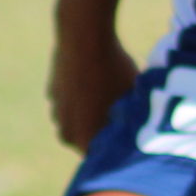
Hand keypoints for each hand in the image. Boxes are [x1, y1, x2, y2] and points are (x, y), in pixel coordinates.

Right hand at [48, 26, 138, 151]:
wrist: (84, 38)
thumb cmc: (116, 72)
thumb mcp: (133, 102)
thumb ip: (133, 124)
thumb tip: (143, 133)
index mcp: (85, 142)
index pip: (107, 156)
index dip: (122, 145)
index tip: (137, 133)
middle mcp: (66, 133)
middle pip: (92, 139)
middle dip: (105, 130)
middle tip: (125, 113)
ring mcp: (56, 112)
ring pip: (80, 119)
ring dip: (91, 112)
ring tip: (111, 92)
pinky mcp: (52, 92)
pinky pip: (72, 101)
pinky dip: (82, 94)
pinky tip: (97, 77)